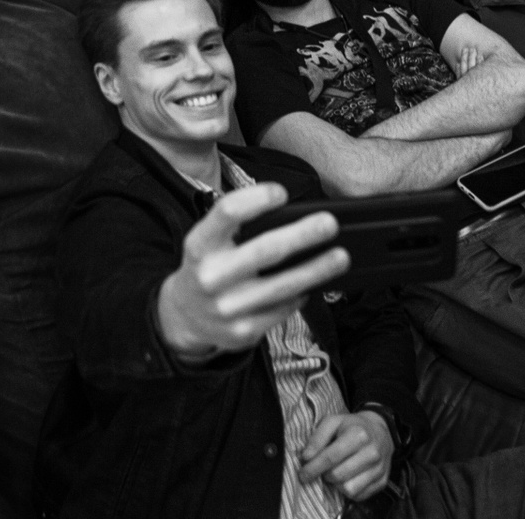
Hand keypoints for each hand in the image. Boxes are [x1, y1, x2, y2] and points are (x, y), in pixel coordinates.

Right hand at [156, 182, 347, 360]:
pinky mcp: (243, 331)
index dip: (256, 199)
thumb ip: (238, 228)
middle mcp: (211, 276)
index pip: (227, 213)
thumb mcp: (208, 241)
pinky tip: (312, 284)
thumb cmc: (207, 266)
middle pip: (264, 251)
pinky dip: (300, 295)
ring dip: (317, 270)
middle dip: (302, 235)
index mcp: (200, 245)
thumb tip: (293, 218)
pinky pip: (283, 309)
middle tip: (329, 223)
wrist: (184, 316)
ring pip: (282, 286)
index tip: (282, 192)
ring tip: (340, 256)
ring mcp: (227, 307)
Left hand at [299, 409, 393, 500]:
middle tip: (322, 469)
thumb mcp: (333, 422)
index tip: (302, 474)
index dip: (313, 468)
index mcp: (358, 435)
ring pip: (349, 489)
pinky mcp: (382, 482)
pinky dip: (348, 490)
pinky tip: (347, 478)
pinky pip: (359, 496)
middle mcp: (372, 453)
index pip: (331, 457)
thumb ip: (317, 438)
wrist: (380, 431)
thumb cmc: (352, 426)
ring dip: (336, 484)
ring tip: (335, 472)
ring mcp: (379, 469)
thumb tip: (306, 457)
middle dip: (324, 474)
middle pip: (338, 475)